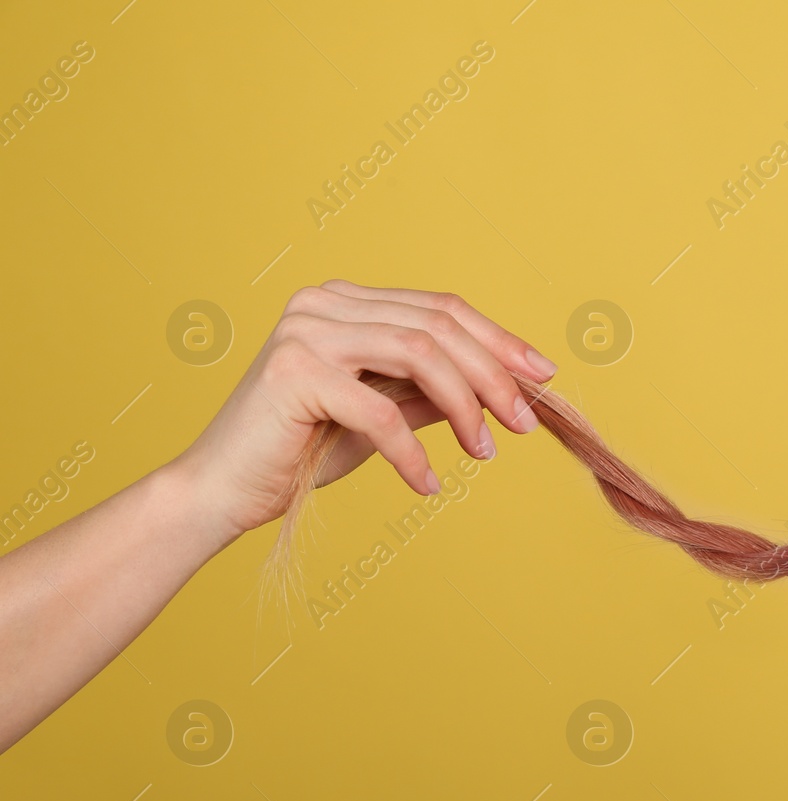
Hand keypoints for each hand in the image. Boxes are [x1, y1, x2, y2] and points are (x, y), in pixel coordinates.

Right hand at [169, 280, 557, 540]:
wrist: (223, 491)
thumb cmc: (301, 451)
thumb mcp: (384, 415)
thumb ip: (431, 392)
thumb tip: (504, 388)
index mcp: (345, 301)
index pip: (440, 308)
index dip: (499, 340)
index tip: (543, 377)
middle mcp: (323, 302)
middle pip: (438, 325)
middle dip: (493, 375)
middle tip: (525, 423)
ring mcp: (305, 331)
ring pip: (420, 353)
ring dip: (465, 406)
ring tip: (484, 452)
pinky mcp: (294, 372)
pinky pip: (380, 411)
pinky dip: (412, 452)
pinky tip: (426, 484)